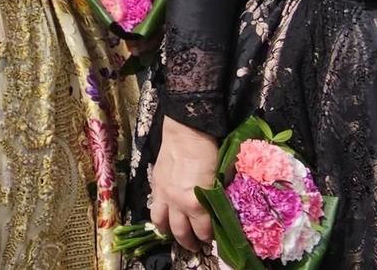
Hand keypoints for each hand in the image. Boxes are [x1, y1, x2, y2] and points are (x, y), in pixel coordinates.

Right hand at [149, 118, 219, 253]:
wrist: (186, 130)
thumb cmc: (208, 150)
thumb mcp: (220, 177)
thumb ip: (218, 197)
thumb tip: (222, 209)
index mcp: (196, 203)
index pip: (204, 230)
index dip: (210, 237)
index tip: (215, 238)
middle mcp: (177, 203)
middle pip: (182, 232)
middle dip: (190, 242)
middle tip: (197, 245)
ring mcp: (164, 195)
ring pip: (162, 223)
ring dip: (170, 232)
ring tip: (176, 235)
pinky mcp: (156, 185)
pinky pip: (154, 208)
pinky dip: (160, 216)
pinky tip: (166, 216)